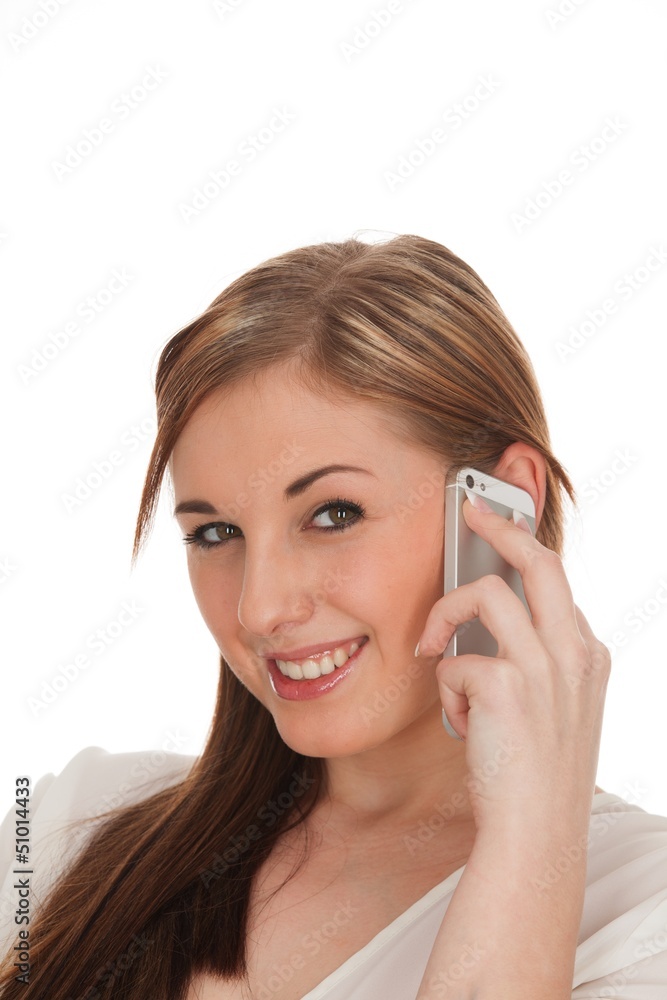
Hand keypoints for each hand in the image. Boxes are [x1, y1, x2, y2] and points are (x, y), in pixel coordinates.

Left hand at [416, 496, 610, 836]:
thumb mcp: (553, 710)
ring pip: (485, 594)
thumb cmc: (535, 777)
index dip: (521, 549)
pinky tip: (461, 726)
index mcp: (588, 656)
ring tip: (431, 649)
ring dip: (445, 617)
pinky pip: (454, 659)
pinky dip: (446, 690)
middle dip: (501, 526)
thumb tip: (485, 632)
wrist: (537, 835)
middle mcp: (574, 653)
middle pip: (539, 560)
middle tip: (469, 511)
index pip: (556, 582)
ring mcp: (545, 668)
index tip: (497, 526)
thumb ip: (535, 665)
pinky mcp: (507, 687)